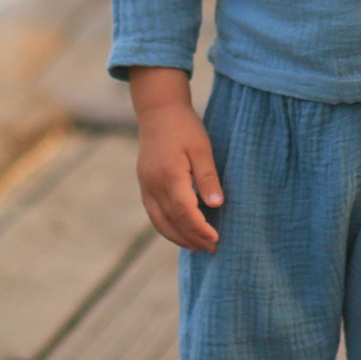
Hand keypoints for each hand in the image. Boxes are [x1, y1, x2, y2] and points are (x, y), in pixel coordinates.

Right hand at [129, 68, 221, 251]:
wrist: (158, 110)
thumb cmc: (185, 127)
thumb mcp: (202, 148)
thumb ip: (208, 178)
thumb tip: (216, 206)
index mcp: (169, 176)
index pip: (184, 212)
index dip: (200, 229)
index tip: (216, 239)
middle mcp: (153, 185)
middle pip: (171, 222)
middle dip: (192, 238)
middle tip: (212, 248)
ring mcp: (146, 186)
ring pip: (159, 222)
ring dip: (178, 237)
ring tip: (197, 246)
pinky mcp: (144, 184)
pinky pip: (154, 213)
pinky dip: (166, 227)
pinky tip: (180, 231)